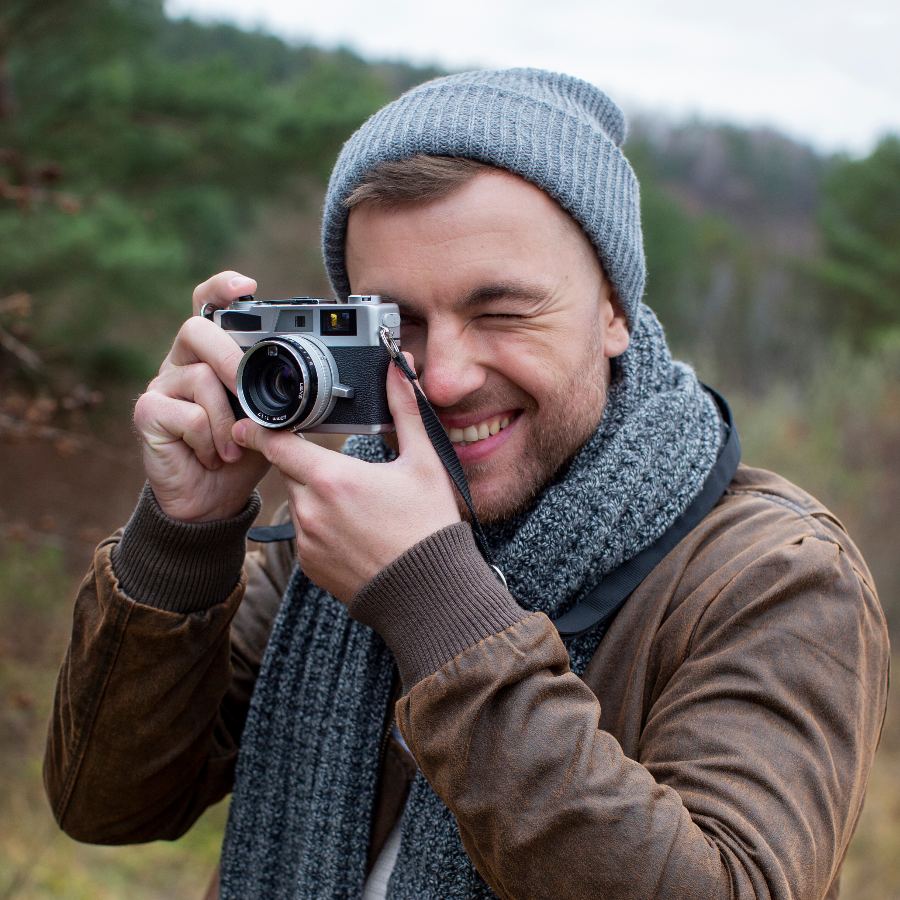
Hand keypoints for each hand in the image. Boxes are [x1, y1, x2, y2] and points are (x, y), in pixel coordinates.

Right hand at [133, 272, 270, 521]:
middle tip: (248, 393)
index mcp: (211, 355)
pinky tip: (213, 457)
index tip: (247, 285)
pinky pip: (189, 415)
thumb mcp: (271, 419)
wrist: (212, 501)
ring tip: (235, 449)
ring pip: (200, 379)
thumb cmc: (242, 454)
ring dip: (229, 422)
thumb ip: (280, 396)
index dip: (222, 288)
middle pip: (196, 330)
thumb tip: (315, 387)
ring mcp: (161, 385)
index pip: (208, 306)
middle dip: (230, 358)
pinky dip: (211, 440)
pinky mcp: (147, 412)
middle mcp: (181, 362)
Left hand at [232, 353, 460, 602]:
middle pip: (290, 471)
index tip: (250, 421)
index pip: (275, 443)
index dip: (259, 429)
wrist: (428, 592)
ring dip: (314, 496)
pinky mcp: (309, 565)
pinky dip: (319, 526)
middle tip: (345, 471)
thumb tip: (402, 366)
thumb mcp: (425, 461)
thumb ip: (406, 408)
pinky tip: (353, 532)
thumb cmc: (428, 526)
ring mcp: (306, 540)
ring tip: (357, 506)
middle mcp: (310, 509)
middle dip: (308, 464)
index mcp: (333, 478)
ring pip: (297, 502)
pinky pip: (303, 533)